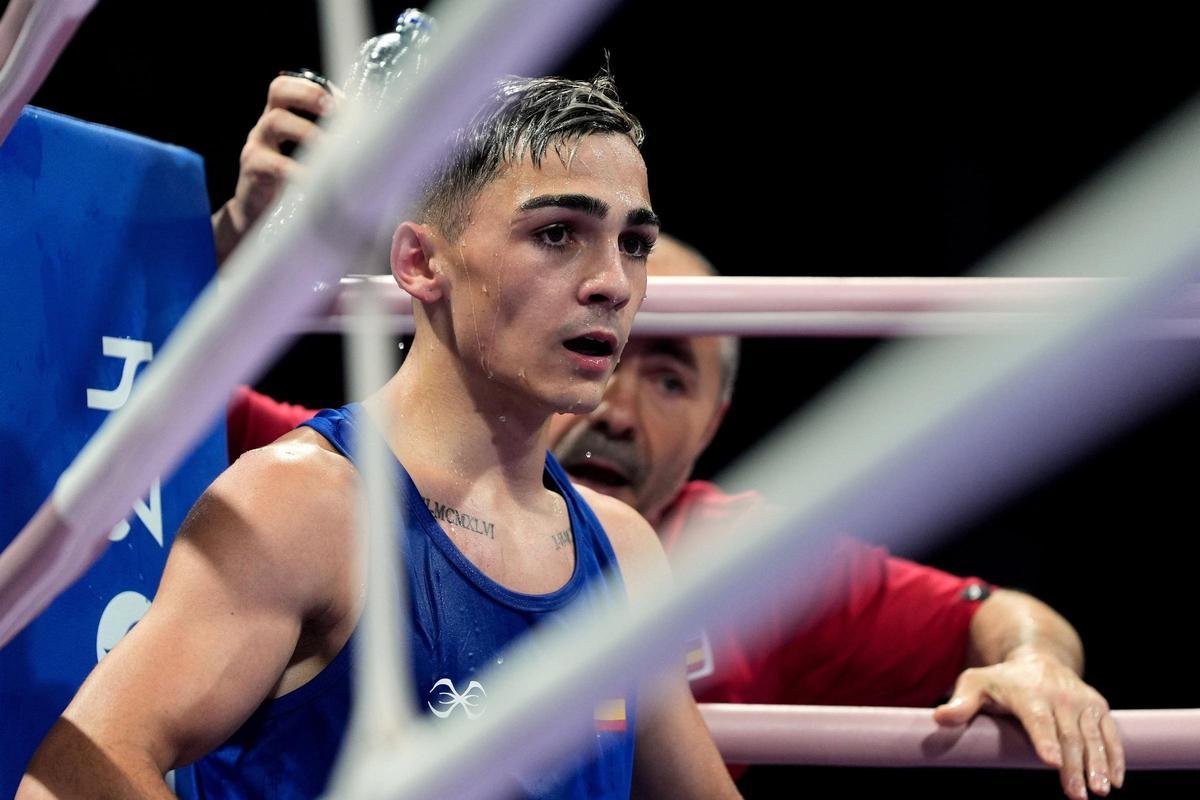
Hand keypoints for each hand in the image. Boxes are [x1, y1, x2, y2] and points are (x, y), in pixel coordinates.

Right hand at [212, 74, 335, 263]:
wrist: (259, 218)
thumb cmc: (294, 185)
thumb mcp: (311, 160)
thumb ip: (332, 145)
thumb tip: (375, 143)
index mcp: (283, 116)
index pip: (293, 85)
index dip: (317, 88)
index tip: (346, 102)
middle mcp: (267, 125)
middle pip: (279, 90)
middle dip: (309, 94)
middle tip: (335, 110)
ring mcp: (257, 145)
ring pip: (276, 121)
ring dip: (309, 132)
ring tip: (332, 149)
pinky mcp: (253, 170)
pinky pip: (274, 164)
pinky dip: (298, 171)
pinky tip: (316, 182)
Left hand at [934, 647, 1123, 799]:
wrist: (1038, 659)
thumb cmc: (1001, 681)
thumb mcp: (975, 684)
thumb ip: (961, 703)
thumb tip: (940, 718)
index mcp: (1026, 693)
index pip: (1036, 719)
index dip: (1044, 739)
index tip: (1050, 762)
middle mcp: (1057, 696)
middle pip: (1067, 735)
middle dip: (1073, 766)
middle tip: (1077, 795)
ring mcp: (1080, 701)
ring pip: (1091, 736)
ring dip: (1098, 765)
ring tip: (1100, 791)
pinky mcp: (1098, 707)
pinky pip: (1109, 733)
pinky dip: (1114, 756)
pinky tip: (1116, 780)